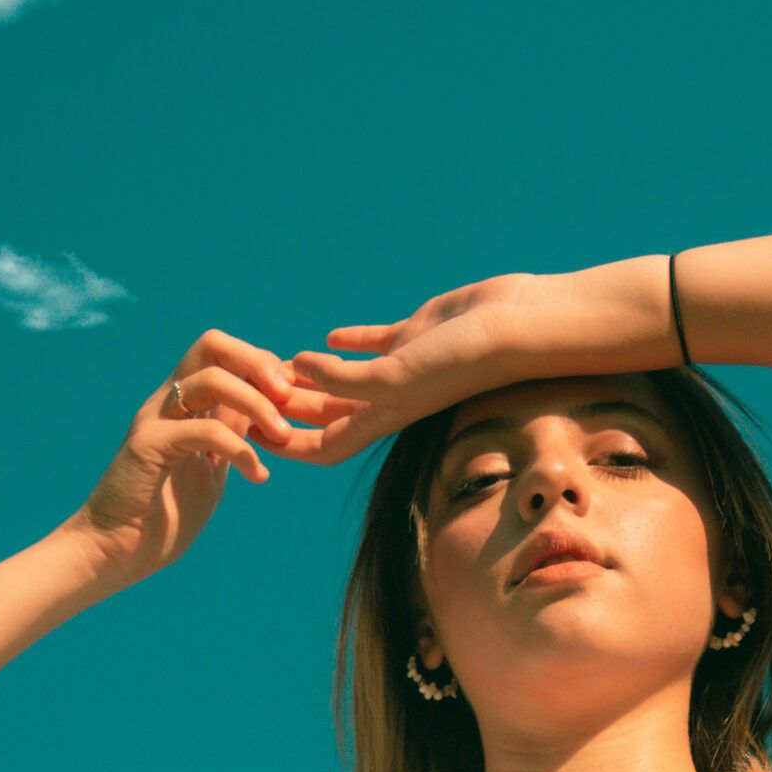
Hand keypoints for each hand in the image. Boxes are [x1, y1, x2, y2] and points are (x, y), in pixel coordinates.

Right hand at [60, 329, 348, 584]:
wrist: (114, 552)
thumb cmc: (160, 518)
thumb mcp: (209, 469)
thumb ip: (229, 438)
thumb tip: (261, 415)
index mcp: (184, 405)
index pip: (224, 354)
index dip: (263, 365)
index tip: (294, 397)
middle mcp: (168, 403)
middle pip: (212, 345)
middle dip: (258, 363)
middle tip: (288, 396)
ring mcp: (156, 420)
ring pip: (210, 379)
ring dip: (256, 403)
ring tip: (283, 437)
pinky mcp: (149, 446)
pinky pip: (203, 430)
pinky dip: (240, 449)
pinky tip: (257, 476)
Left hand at [280, 258, 672, 464]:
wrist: (521, 326)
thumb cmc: (466, 359)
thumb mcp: (399, 374)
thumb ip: (347, 378)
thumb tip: (298, 368)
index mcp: (385, 415)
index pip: (326, 445)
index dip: (288, 443)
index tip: (250, 432)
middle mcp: (392, 396)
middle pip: (329, 413)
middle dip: (291, 408)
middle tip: (250, 394)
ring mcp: (404, 365)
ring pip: (347, 379)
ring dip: (314, 376)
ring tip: (277, 366)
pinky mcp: (417, 333)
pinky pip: (374, 342)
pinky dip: (349, 342)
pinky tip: (327, 337)